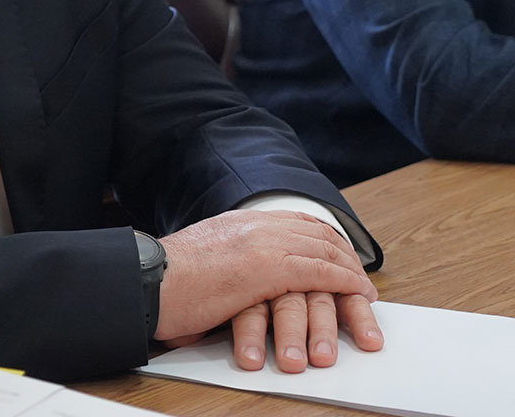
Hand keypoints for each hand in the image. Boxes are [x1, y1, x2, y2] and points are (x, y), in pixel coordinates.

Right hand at [153, 210, 377, 362]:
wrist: (147, 281)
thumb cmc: (166, 282)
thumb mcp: (204, 260)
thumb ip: (228, 261)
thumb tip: (236, 280)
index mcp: (241, 222)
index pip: (297, 222)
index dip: (324, 240)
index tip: (340, 256)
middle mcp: (257, 225)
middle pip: (317, 234)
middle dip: (345, 256)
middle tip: (361, 278)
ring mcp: (265, 243)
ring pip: (325, 251)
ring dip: (351, 272)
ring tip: (366, 291)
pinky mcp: (269, 269)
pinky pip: (320, 272)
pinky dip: (345, 282)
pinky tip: (358, 293)